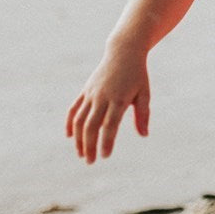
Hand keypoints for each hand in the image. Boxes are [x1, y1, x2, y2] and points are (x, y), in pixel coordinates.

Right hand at [65, 42, 150, 163]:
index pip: (110, 125)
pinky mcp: (85, 90)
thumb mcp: (144, 93)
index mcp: (119, 99)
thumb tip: (144, 135)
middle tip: (90, 161)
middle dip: (89, 145)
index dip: (107, 142)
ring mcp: (91, 93)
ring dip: (78, 138)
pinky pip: (74, 109)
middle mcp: (102, 97)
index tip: (105, 156)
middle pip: (91, 125)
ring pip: (80, 120)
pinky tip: (70, 136)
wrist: (123, 52)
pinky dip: (70, 123)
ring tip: (81, 154)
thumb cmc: (137, 74)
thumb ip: (143, 114)